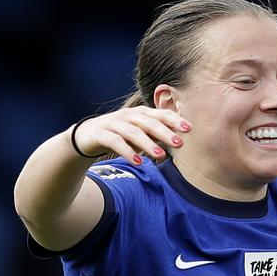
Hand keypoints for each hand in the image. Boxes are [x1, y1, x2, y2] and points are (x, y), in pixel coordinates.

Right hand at [73, 106, 190, 164]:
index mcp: (140, 113)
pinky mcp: (101, 134)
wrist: (87, 136)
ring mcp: (113, 124)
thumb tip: (180, 139)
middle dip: (165, 132)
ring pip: (133, 132)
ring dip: (148, 144)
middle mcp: (128, 116)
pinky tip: (138, 162)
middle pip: (149, 123)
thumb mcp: (140, 133)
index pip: (160, 114)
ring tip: (161, 156)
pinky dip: (128, 152)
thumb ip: (157, 134)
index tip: (189, 129)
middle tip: (179, 143)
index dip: (174, 120)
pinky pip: (116, 142)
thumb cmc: (120, 134)